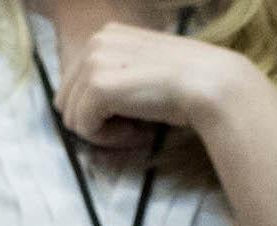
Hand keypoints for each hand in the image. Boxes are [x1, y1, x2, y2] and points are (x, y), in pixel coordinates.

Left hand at [53, 21, 257, 148]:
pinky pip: (83, 128)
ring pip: (72, 118)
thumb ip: (116, 74)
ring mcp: (94, 63)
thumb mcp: (143, 68)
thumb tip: (88, 107)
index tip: (131, 110)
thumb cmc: (185, 82)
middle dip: (95, 120)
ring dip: (102, 131)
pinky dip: (107, 139)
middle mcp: (95, 42)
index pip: (74, 85)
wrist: (210, 85)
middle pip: (67, 102)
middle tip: (131, 124)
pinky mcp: (97, 87)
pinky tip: (135, 130)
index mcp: (105, 35)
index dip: (98, 107)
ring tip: (135, 126)